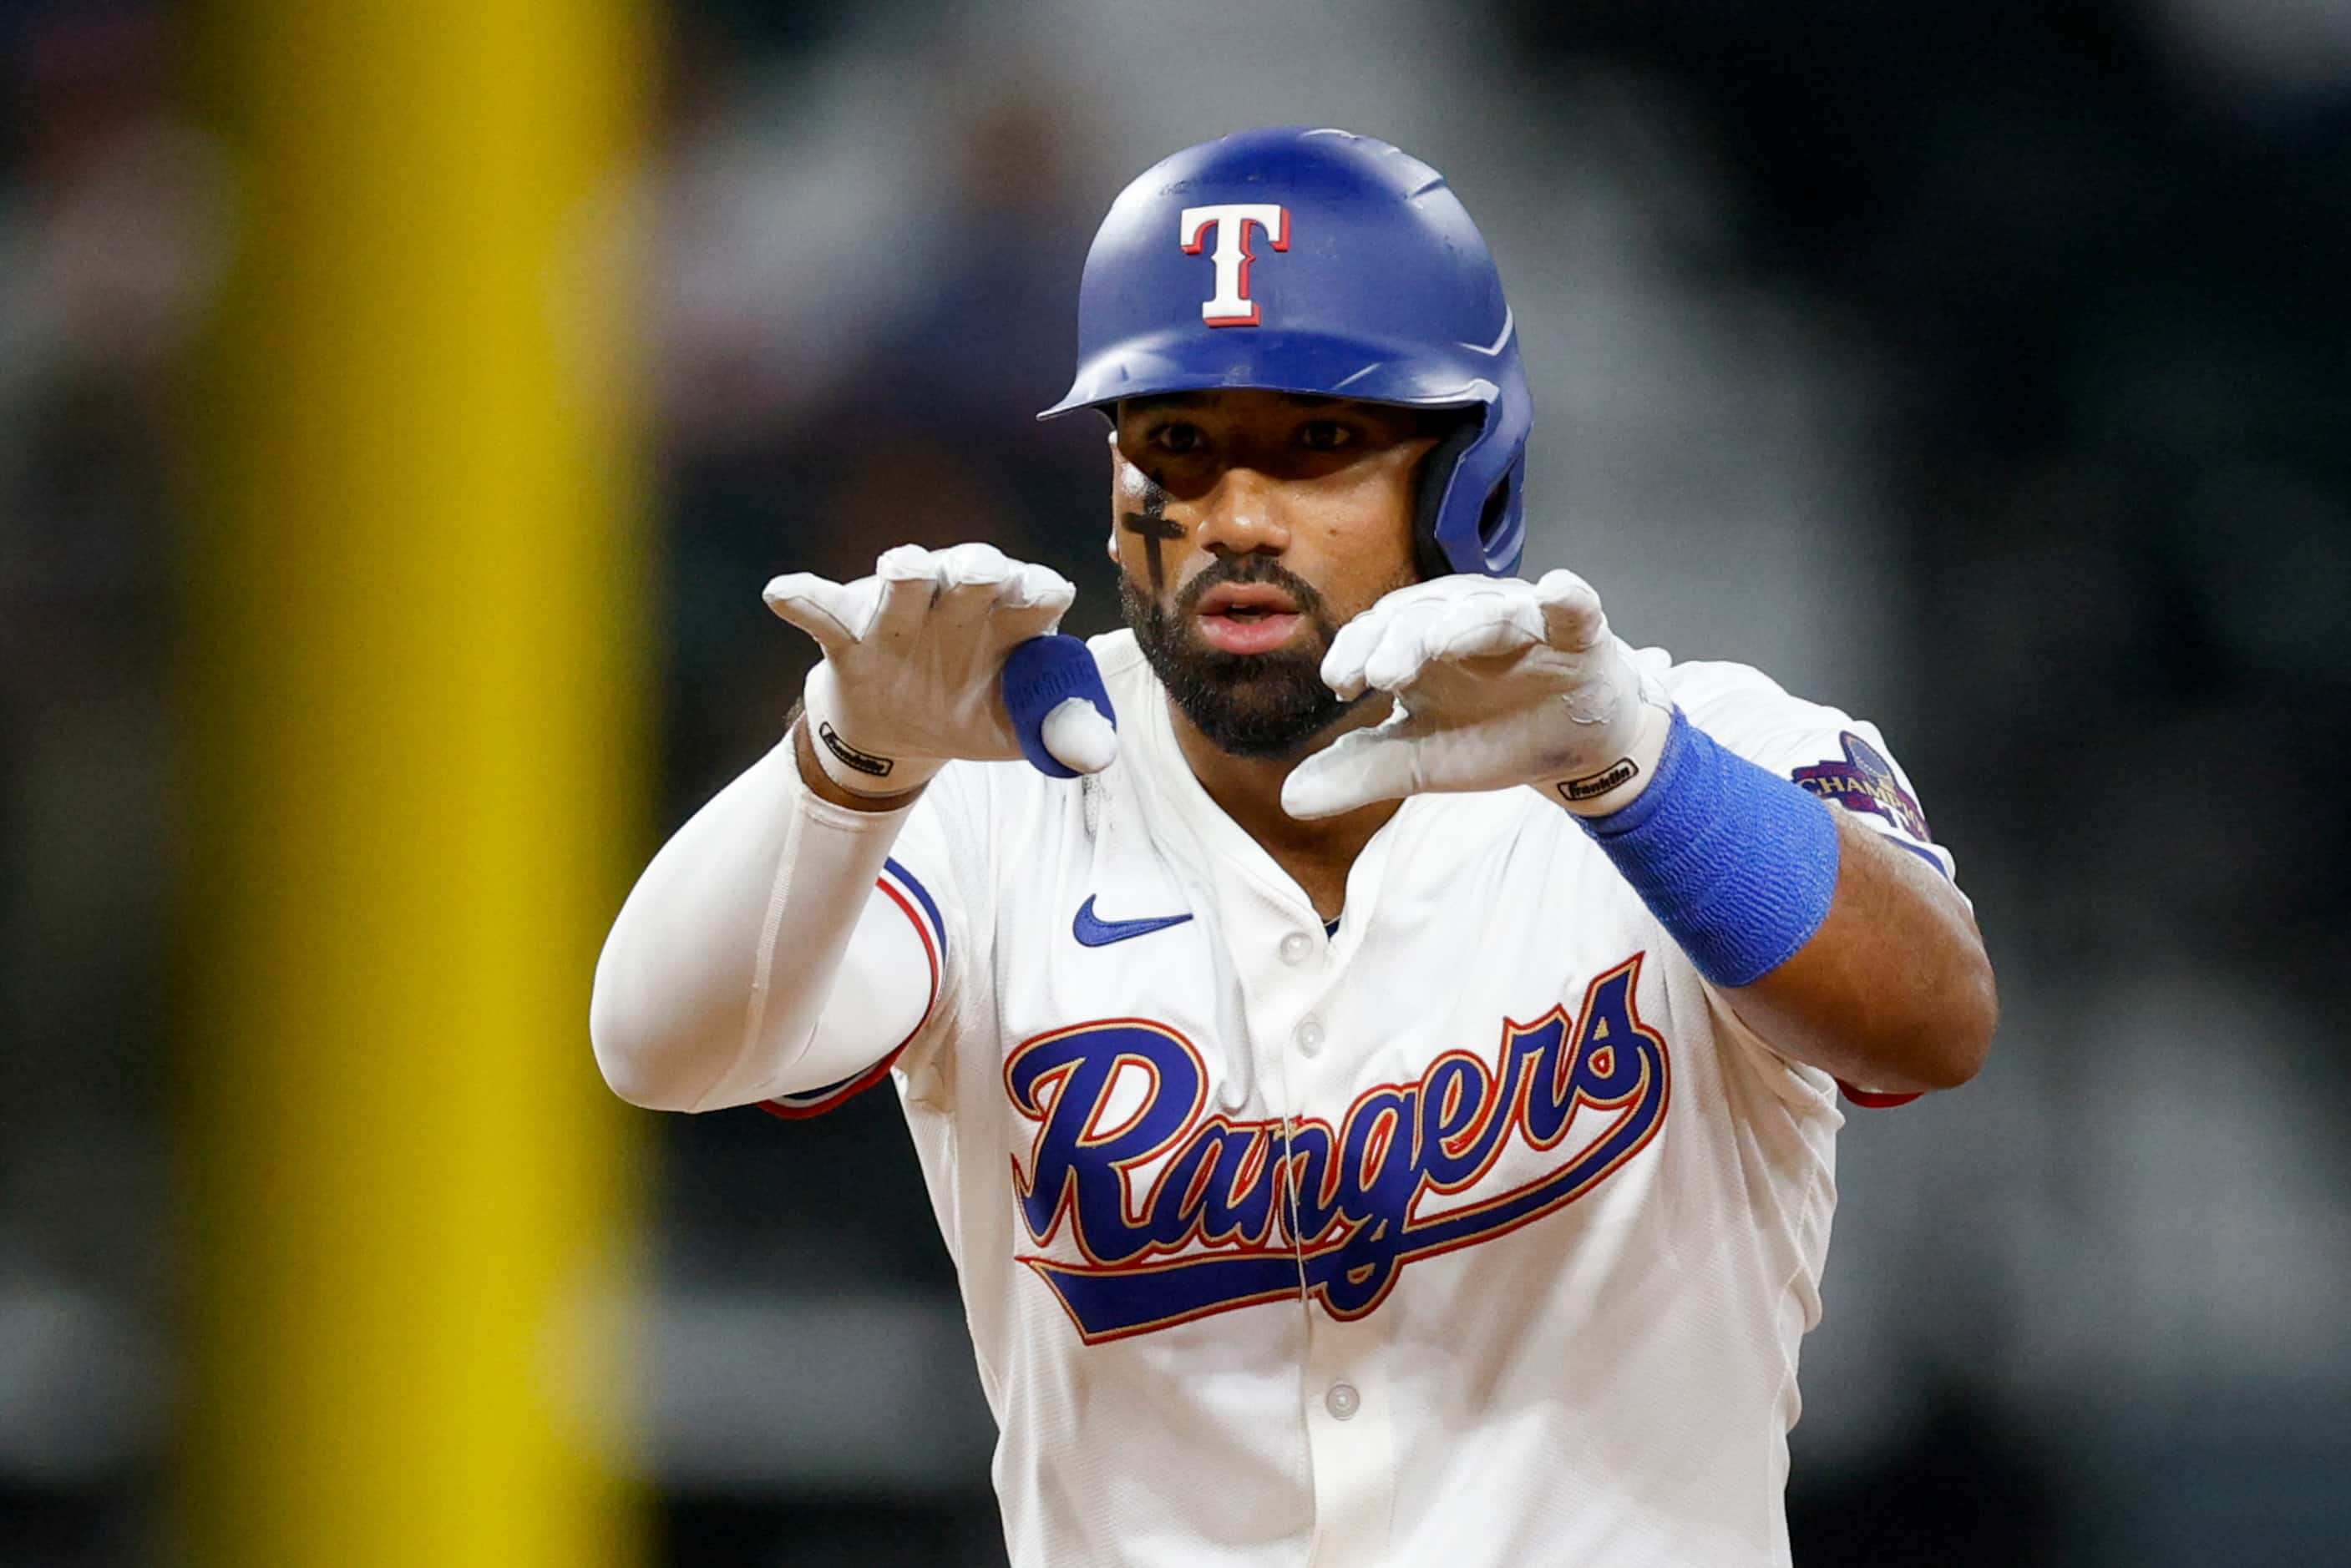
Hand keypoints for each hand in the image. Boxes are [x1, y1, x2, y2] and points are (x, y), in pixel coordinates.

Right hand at [764, 543, 1116, 794]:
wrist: (900, 735)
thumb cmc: (970, 711)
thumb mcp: (1019, 730)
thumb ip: (1059, 731)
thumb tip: (1097, 754)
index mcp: (1012, 618)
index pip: (1034, 590)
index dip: (1040, 589)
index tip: (1047, 596)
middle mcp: (961, 601)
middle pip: (975, 568)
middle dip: (980, 567)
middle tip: (982, 576)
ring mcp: (903, 612)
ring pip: (905, 577)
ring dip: (904, 570)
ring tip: (901, 569)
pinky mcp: (850, 631)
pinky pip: (823, 608)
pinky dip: (804, 598)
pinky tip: (782, 593)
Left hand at [1281, 570, 1669, 820]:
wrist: (1571, 745)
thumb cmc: (1490, 733)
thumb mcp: (1421, 760)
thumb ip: (1361, 771)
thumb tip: (1290, 799)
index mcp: (1417, 644)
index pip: (1375, 633)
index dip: (1354, 651)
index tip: (1337, 684)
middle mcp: (1462, 621)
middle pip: (1423, 616)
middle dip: (1399, 641)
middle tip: (1381, 674)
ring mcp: (1521, 622)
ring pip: (1487, 610)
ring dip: (1463, 622)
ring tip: (1441, 643)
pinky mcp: (1578, 633)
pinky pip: (1574, 608)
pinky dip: (1566, 597)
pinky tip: (1556, 590)